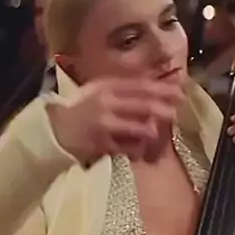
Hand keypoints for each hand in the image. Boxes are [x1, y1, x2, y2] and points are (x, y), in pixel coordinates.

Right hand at [46, 76, 184, 164]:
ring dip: (152, 131)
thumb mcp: (99, 91)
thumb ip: (123, 88)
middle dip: (164, 109)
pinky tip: (139, 149)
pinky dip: (137, 148)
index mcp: (106, 87)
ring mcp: (104, 125)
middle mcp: (106, 103)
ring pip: (139, 128)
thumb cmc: (81, 109)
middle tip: (175, 113)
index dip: (163, 88)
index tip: (179, 92)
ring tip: (156, 133)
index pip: (141, 85)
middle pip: (144, 105)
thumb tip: (155, 85)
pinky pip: (128, 147)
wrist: (55, 130)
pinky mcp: (102, 144)